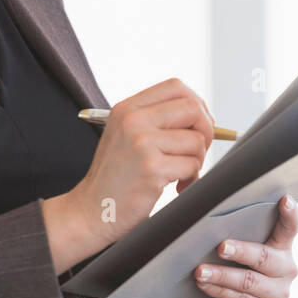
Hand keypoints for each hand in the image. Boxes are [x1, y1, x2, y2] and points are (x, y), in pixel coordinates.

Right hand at [66, 78, 213, 247]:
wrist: (91, 211)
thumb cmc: (115, 176)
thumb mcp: (126, 135)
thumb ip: (156, 120)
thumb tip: (204, 116)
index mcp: (127, 108)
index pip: (176, 86)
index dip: (196, 103)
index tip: (198, 124)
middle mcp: (133, 120)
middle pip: (192, 108)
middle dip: (205, 130)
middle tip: (196, 151)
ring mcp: (142, 143)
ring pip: (196, 140)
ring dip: (196, 161)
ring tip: (180, 174)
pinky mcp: (152, 168)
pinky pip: (192, 165)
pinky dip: (191, 179)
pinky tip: (175, 187)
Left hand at [179, 194, 297, 297]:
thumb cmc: (223, 267)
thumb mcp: (228, 244)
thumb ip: (227, 222)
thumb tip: (201, 194)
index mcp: (280, 247)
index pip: (290, 228)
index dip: (290, 214)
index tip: (284, 200)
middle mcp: (284, 270)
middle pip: (265, 257)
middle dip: (241, 251)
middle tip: (221, 247)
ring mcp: (276, 295)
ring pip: (249, 281)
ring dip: (222, 275)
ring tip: (200, 270)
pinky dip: (219, 291)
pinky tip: (204, 285)